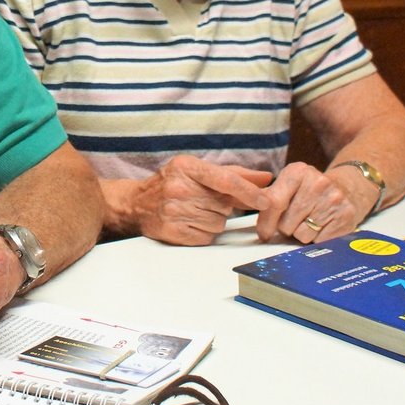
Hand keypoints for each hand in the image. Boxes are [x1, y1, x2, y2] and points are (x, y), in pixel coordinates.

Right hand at [106, 155, 272, 245]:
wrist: (137, 204)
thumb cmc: (173, 183)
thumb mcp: (198, 170)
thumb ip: (234, 174)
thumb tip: (266, 178)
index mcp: (188, 167)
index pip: (226, 180)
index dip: (249, 191)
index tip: (266, 200)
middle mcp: (179, 188)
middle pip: (225, 205)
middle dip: (222, 205)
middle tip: (203, 200)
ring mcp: (174, 211)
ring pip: (218, 223)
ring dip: (213, 220)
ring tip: (194, 211)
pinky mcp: (173, 232)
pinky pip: (206, 237)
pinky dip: (203, 232)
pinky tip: (189, 222)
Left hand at [254, 161, 359, 243]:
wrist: (350, 188)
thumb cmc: (311, 189)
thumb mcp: (290, 183)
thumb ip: (268, 196)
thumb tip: (243, 206)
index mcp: (297, 172)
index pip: (273, 202)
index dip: (266, 222)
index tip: (264, 233)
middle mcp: (317, 182)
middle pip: (286, 224)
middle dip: (286, 227)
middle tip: (296, 219)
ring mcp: (333, 199)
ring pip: (302, 235)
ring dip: (302, 234)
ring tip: (310, 221)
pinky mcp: (346, 216)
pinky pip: (320, 241)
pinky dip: (318, 239)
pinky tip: (323, 226)